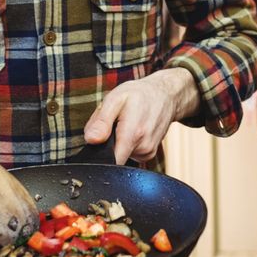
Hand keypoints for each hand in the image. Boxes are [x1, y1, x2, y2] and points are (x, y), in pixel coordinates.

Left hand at [84, 67, 198, 164]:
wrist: (166, 95)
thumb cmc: (140, 94)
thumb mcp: (115, 99)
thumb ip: (101, 121)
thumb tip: (90, 140)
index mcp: (132, 134)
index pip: (110, 161)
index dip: (99, 154)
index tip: (100, 140)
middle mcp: (143, 147)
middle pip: (112, 156)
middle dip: (107, 142)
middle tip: (113, 123)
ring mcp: (148, 152)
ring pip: (121, 154)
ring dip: (117, 142)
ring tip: (124, 123)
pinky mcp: (149, 154)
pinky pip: (130, 154)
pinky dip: (127, 144)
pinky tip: (132, 130)